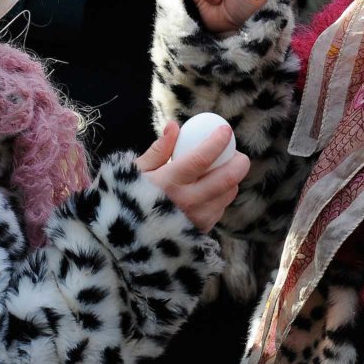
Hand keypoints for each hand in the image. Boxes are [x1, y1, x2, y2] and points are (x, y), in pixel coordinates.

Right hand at [135, 121, 249, 232]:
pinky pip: (220, 209)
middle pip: (227, 178)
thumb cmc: (127, 198)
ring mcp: (196, 219)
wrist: (125, 237)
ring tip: (222, 170)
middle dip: (238, 162)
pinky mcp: (201, 231)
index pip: (202, 158)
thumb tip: (174, 126)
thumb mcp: (136, 171)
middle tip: (236, 153)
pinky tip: (211, 190)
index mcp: (168, 183)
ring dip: (231, 179)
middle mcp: (186, 202)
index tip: (225, 130)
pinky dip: (221, 196)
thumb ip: (158, 149)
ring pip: (228, 193)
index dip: (218, 141)